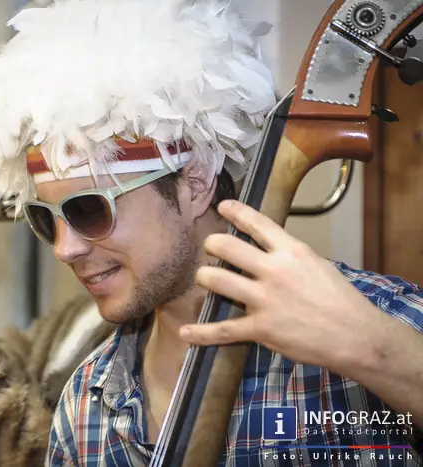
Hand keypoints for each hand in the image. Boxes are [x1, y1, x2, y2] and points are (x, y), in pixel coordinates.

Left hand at [179, 199, 390, 373]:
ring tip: (205, 280)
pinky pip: (222, 330)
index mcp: (291, 251)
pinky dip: (200, 333)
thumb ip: (288, 256)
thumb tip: (267, 248)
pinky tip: (186, 332)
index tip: (222, 207)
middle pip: (226, 247)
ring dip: (205, 279)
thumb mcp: (317, 265)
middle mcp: (274, 271)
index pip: (257, 223)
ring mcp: (265, 300)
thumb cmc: (340, 300)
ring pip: (216, 280)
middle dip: (211, 245)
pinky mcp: (261, 328)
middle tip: (210, 249)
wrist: (357, 336)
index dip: (235, 212)